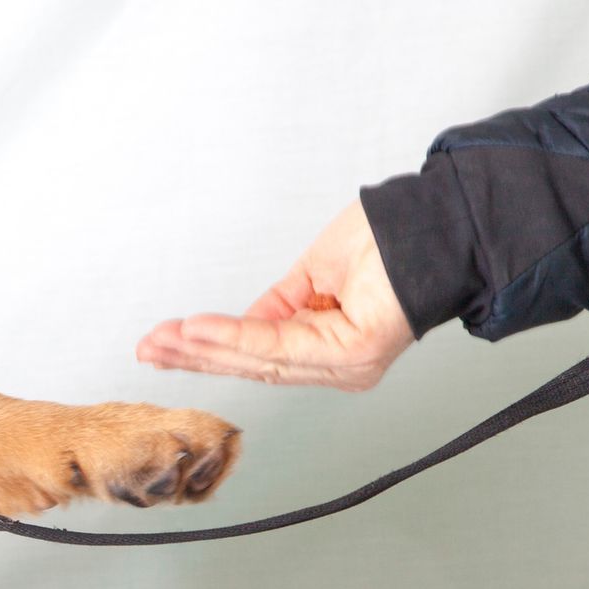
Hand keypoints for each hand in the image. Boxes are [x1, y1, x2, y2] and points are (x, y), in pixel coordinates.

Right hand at [136, 201, 414, 391]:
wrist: (441, 221)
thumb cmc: (393, 240)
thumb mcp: (314, 273)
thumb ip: (277, 307)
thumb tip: (238, 327)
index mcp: (329, 351)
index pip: (257, 356)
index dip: (207, 351)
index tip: (162, 342)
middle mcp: (337, 368)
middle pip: (252, 365)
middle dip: (194, 355)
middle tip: (147, 347)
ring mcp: (346, 366)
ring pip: (259, 359)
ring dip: (203, 348)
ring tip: (162, 339)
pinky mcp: (353, 355)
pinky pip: (279, 346)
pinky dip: (234, 336)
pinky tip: (198, 330)